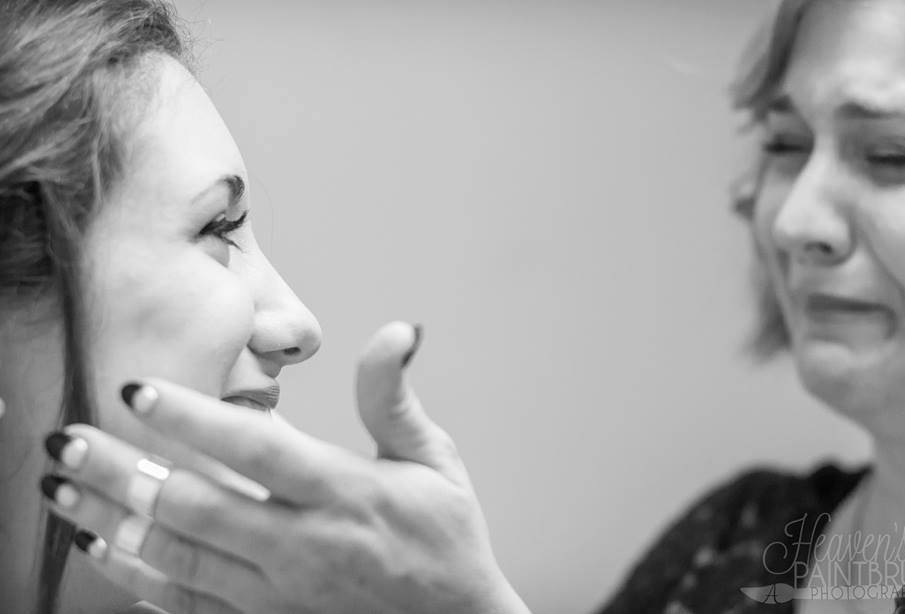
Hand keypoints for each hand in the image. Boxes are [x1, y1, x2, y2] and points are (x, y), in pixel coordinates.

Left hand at [41, 322, 529, 613]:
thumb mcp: (434, 458)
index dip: (194, 419)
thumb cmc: (443, 537)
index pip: (259, 450)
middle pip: (197, 507)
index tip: (139, 389)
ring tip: (62, 486)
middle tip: (69, 437)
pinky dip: (136, 576)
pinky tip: (99, 547)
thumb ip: (394, 396)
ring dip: (112, 519)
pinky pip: (188, 604)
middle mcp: (306, 547)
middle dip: (123, 471)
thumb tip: (393, 330)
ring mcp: (281, 593)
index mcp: (347, 495)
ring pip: (178, 557)